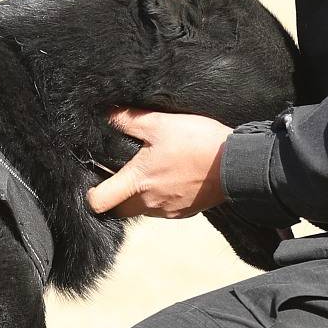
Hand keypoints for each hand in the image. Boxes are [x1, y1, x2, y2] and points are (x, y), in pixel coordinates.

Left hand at [85, 109, 231, 218]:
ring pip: (142, 210)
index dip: (91, 194)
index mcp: (137, 183)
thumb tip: (107, 115)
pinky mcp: (184, 212)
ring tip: (151, 171)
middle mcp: (149, 203)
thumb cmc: (197, 143)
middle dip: (116, 196)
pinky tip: (172, 177)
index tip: (96, 180)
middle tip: (122, 174)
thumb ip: (129, 120)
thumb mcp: (160, 124)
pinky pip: (164, 209)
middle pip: (119, 210)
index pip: (98, 203)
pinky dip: (161, 197)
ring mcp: (168, 211)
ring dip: (140, 196)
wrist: (236, 164)